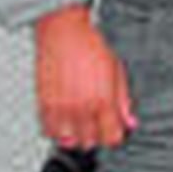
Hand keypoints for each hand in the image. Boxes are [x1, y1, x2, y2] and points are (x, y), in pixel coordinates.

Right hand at [33, 4, 135, 148]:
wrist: (64, 29)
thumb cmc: (90, 43)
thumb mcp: (117, 69)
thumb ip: (123, 99)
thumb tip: (129, 120)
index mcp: (102, 100)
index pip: (112, 137)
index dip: (114, 134)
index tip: (114, 128)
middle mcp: (80, 108)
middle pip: (90, 142)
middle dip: (96, 134)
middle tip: (97, 120)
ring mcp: (60, 108)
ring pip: (68, 141)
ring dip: (75, 135)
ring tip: (80, 119)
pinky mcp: (43, 105)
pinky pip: (48, 132)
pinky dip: (57, 130)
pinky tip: (64, 117)